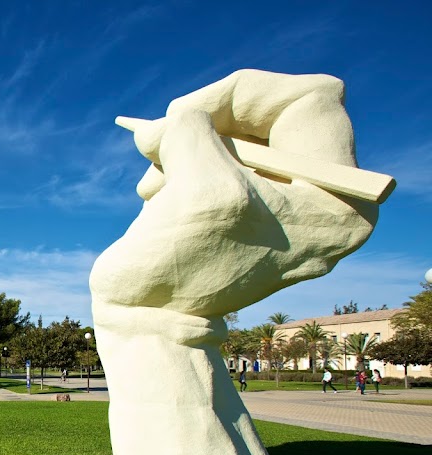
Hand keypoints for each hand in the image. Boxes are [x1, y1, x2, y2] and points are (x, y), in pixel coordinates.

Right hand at [90, 70, 377, 318]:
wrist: (145, 329)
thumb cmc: (180, 269)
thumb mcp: (197, 182)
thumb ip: (194, 124)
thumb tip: (179, 117)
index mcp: (339, 204)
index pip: (308, 100)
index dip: (241, 95)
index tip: (184, 114)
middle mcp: (323, 205)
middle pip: (275, 114)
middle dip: (210, 121)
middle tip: (162, 139)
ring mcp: (286, 211)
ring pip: (242, 134)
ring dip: (189, 146)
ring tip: (154, 180)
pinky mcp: (250, 217)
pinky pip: (223, 161)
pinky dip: (185, 164)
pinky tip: (158, 192)